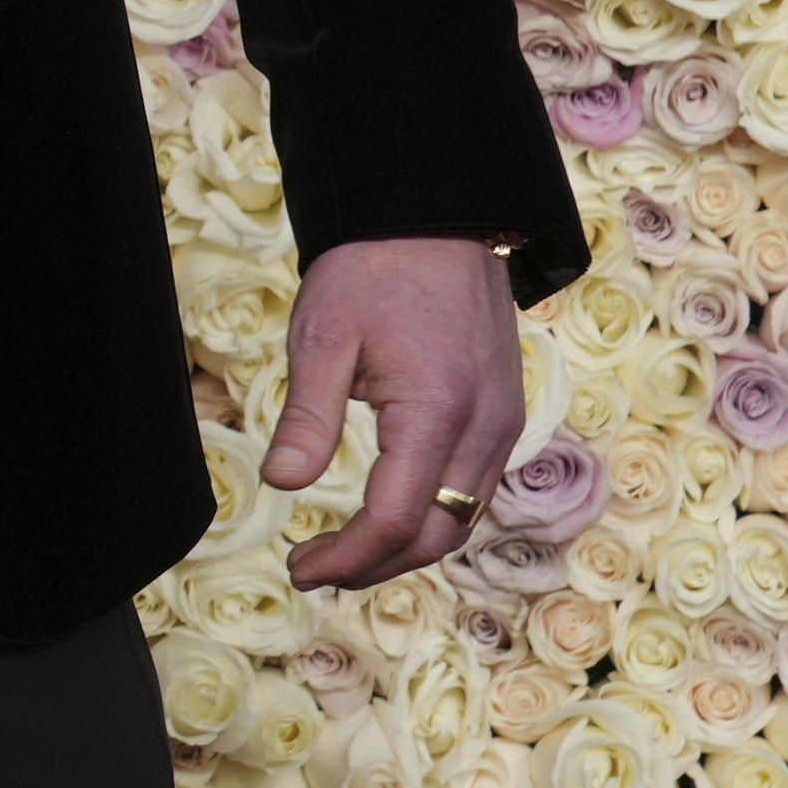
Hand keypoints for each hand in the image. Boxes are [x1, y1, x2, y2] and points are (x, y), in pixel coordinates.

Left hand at [264, 237, 525, 591]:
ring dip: (406, 546)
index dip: (348, 557)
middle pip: (438, 535)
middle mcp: (485, 430)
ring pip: (463, 518)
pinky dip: (434, 514)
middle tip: (314, 568)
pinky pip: (474, 488)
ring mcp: (504, 425)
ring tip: (344, 551)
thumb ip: (307, 414)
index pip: (397, 520)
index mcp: (438, 412)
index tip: (300, 567)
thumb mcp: (324, 335)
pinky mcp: (505, 415)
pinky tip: (390, 512)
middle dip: (375, 565)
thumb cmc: (373, 269)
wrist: (437, 219)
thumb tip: (281, 485)